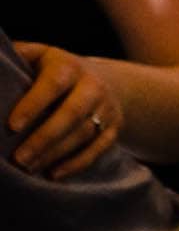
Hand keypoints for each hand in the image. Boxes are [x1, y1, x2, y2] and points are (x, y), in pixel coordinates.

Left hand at [8, 43, 122, 179]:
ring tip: (28, 167)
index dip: (33, 104)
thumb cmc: (53, 72)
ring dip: (55, 154)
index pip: (54, 84)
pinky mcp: (114, 128)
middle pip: (72, 114)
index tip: (12, 126)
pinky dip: (77, 163)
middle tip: (18, 158)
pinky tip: (53, 174)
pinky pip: (98, 148)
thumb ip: (16, 56)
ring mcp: (107, 108)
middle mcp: (93, 86)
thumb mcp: (37, 57)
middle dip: (44, 138)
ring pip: (83, 134)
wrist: (103, 81)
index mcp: (69, 66)